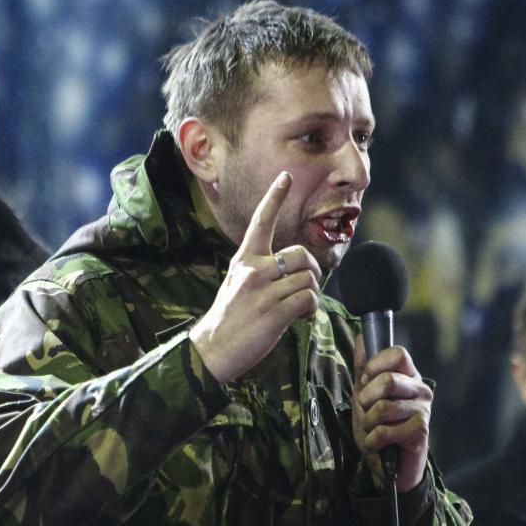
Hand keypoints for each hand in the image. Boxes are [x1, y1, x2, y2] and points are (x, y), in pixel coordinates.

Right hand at [190, 172, 321, 382]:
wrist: (212, 349)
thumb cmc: (229, 318)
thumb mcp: (238, 284)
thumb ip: (261, 271)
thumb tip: (294, 271)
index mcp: (244, 259)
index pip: (261, 222)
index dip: (274, 197)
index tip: (284, 177)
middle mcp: (254, 270)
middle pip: (302, 255)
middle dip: (312, 271)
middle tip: (306, 287)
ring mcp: (264, 291)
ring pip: (309, 280)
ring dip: (311, 295)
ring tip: (298, 309)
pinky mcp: (274, 312)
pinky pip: (308, 300)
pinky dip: (311, 310)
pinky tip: (300, 318)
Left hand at [352, 335, 431, 491]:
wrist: (388, 465)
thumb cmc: (378, 426)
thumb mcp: (364, 394)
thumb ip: (364, 367)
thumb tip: (361, 337)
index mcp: (409, 375)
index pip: (398, 353)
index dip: (376, 365)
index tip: (365, 381)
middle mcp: (420, 389)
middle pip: (388, 380)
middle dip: (366, 399)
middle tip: (366, 411)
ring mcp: (423, 410)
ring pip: (383, 408)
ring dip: (368, 423)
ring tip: (372, 430)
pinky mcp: (421, 432)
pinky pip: (386, 431)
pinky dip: (373, 440)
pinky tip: (377, 444)